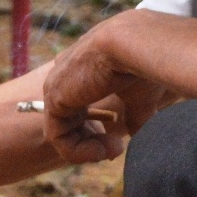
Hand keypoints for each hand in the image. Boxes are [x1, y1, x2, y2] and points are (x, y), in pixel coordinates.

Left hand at [38, 16, 168, 164]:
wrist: (137, 44)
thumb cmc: (143, 62)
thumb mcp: (140, 95)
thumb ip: (134, 114)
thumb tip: (137, 134)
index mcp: (83, 68)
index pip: (80, 104)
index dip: (98, 129)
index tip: (120, 141)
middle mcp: (66, 75)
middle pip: (70, 120)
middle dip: (92, 141)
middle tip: (116, 149)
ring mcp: (57, 86)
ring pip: (64, 132)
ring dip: (89, 150)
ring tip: (113, 150)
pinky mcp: (54, 99)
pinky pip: (59, 138)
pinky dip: (80, 152)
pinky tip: (102, 151)